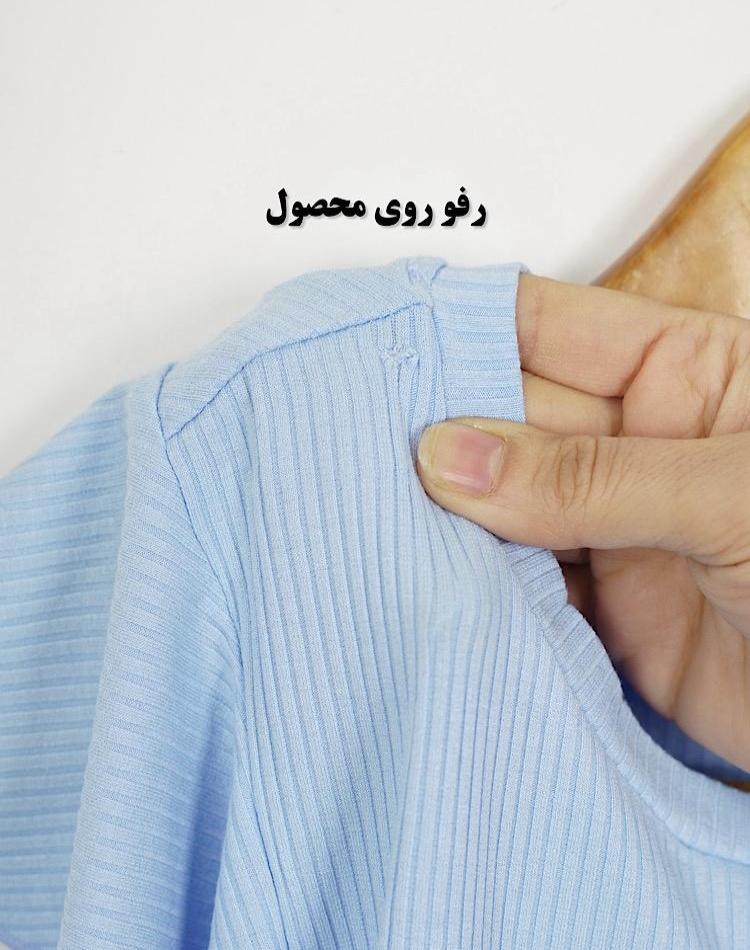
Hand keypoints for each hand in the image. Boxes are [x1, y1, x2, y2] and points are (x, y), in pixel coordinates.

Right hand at [416, 274, 749, 771]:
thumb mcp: (735, 501)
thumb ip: (592, 479)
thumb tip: (455, 452)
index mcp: (684, 374)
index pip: (547, 326)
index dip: (463, 328)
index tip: (385, 342)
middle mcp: (637, 445)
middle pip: (509, 416)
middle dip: (439, 429)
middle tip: (357, 442)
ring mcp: (612, 529)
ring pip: (501, 504)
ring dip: (445, 514)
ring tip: (373, 510)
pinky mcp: (598, 611)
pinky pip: (514, 584)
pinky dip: (470, 585)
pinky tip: (425, 576)